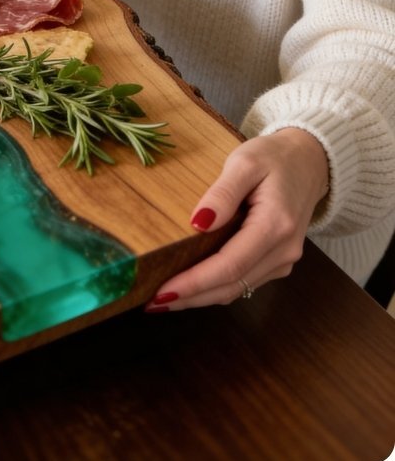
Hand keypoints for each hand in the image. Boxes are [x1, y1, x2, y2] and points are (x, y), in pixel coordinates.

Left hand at [145, 128, 329, 309]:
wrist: (308, 162)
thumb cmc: (273, 158)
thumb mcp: (244, 162)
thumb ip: (222, 193)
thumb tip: (198, 223)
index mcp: (275, 226)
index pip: (229, 265)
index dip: (195, 282)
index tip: (163, 290)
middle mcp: (283, 251)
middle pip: (232, 285)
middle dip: (191, 297)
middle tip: (152, 303)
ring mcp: (283, 260)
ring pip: (237, 289)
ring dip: (200, 297)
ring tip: (162, 299)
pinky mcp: (277, 261)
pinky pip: (243, 281)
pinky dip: (215, 288)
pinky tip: (190, 287)